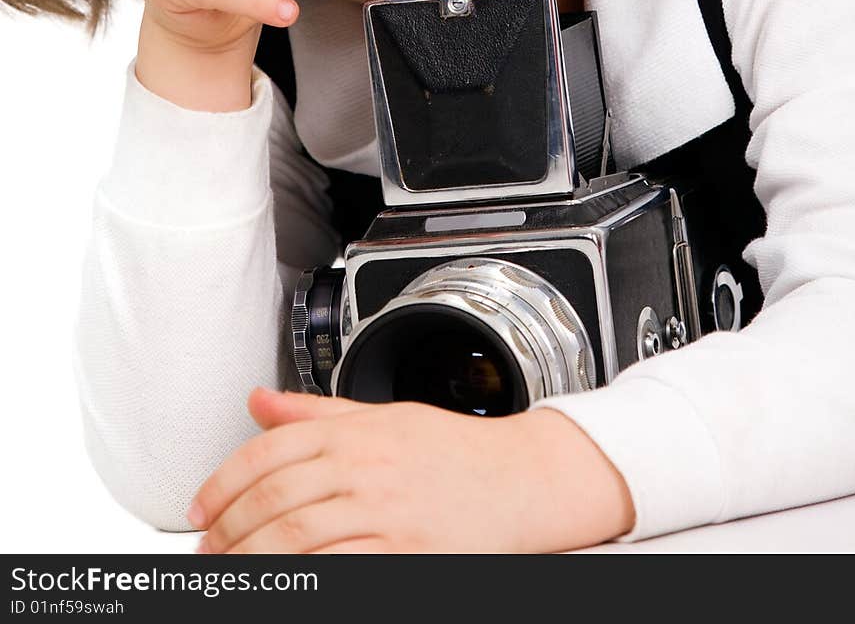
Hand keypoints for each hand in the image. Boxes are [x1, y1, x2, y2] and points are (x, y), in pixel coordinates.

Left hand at [187, 388, 635, 553]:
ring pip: (295, 538)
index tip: (202, 508)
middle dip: (228, 530)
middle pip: (273, 498)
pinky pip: (337, 567)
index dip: (223, 483)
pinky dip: (302, 578)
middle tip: (208, 549)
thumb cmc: (456, 450)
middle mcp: (364, 465)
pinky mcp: (405, 552)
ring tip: (230, 572)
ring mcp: (384, 510)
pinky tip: (282, 582)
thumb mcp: (384, 415)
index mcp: (355, 429)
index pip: (268, 451)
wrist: (522, 479)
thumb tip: (259, 401)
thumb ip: (316, 413)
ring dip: (251, 561)